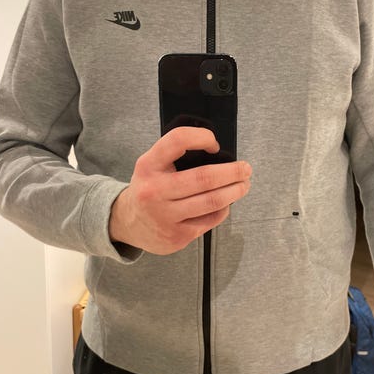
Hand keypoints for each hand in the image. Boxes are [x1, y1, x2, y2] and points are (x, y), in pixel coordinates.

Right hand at [109, 126, 251, 254]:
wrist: (127, 223)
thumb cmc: (149, 187)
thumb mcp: (151, 165)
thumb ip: (175, 155)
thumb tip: (217, 151)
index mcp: (148, 166)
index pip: (178, 141)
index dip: (202, 138)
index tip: (214, 144)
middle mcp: (154, 190)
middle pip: (204, 178)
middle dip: (232, 172)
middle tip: (246, 169)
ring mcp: (166, 216)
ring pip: (212, 201)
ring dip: (234, 191)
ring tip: (244, 185)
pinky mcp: (177, 236)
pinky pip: (210, 220)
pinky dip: (223, 209)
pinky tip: (227, 203)